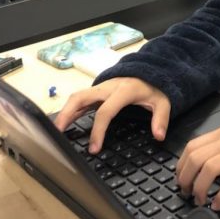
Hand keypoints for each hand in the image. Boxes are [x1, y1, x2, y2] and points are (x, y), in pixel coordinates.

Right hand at [53, 78, 170, 153]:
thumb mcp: (164, 101)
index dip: (98, 131)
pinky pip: (81, 99)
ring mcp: (101, 88)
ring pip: (77, 96)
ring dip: (65, 111)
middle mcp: (108, 87)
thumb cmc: (154, 86)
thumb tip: (158, 136)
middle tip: (58, 133)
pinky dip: (70, 109)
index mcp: (123, 91)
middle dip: (67, 114)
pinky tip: (65, 122)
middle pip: (81, 97)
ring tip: (56, 130)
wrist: (151, 70)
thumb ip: (161, 118)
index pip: (105, 112)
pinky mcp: (99, 91)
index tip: (94, 148)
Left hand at [176, 123, 219, 210]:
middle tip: (186, 192)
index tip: (179, 178)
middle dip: (186, 178)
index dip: (181, 164)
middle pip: (196, 158)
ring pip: (209, 168)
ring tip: (199, 200)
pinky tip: (217, 205)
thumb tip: (198, 162)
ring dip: (199, 187)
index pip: (192, 146)